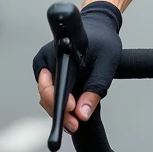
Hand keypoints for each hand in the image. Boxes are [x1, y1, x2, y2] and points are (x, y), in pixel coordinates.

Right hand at [33, 1, 122, 134]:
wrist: (100, 27)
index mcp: (56, 52)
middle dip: (60, 112)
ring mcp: (48, 69)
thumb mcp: (106, 62)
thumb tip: (83, 113)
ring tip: (76, 121)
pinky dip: (61, 106)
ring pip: (48, 98)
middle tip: (75, 124)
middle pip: (46, 94)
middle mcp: (46, 60)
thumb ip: (96, 87)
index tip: (70, 112)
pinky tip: (72, 114)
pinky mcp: (52, 76)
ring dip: (60, 112)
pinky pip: (52, 95)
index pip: (51, 84)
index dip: (58, 101)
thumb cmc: (102, 39)